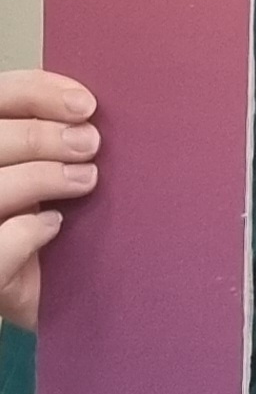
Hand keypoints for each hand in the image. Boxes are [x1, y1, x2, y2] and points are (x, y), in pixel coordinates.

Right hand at [0, 71, 99, 331]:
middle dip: (42, 136)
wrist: (49, 302)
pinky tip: (53, 226)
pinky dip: (25, 232)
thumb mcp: (47, 177)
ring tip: (87, 180)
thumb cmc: (47, 230)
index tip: (86, 105)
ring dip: (43, 177)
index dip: (35, 91)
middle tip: (91, 144)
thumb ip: (56, 141)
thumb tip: (90, 113)